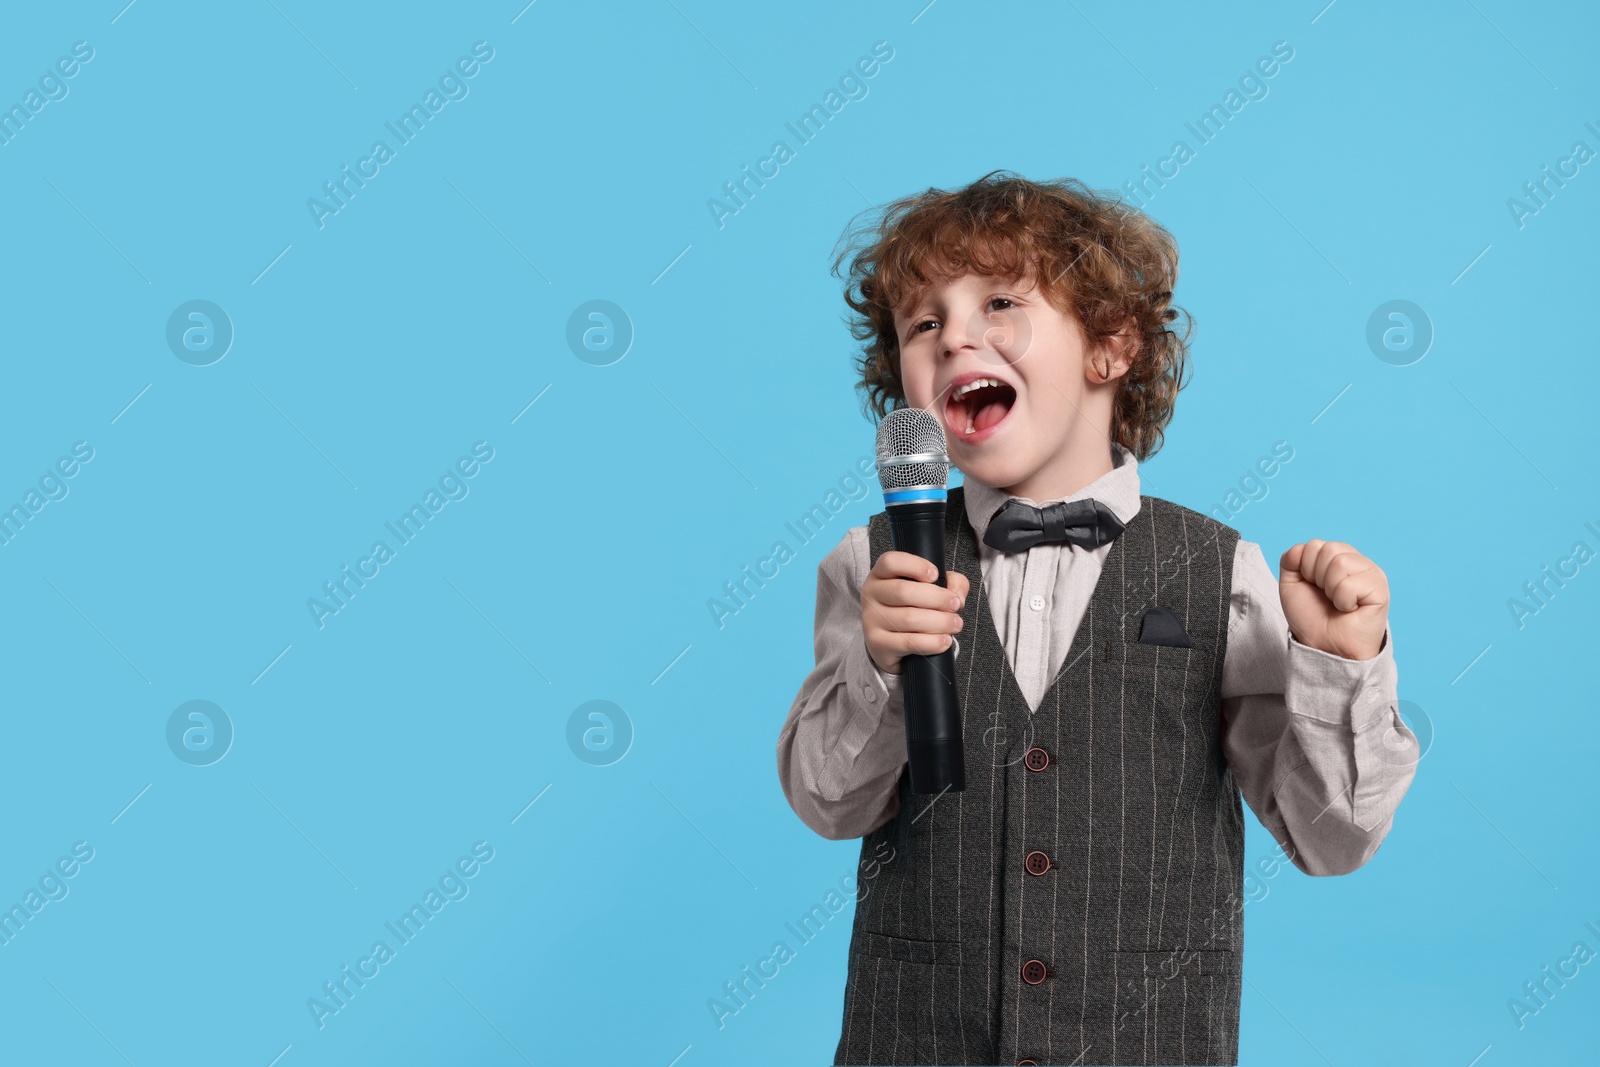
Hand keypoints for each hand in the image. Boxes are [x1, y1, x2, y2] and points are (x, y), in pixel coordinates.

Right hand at [862, 551, 970, 674]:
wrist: (892, 645)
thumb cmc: (912, 609)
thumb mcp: (931, 588)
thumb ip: (951, 582)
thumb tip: (957, 596)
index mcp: (881, 575)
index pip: (891, 562)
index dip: (915, 566)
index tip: (935, 575)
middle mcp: (871, 595)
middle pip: (904, 591)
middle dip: (938, 598)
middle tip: (955, 605)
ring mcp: (871, 620)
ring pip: (909, 618)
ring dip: (940, 622)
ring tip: (955, 624)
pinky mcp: (877, 644)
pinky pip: (909, 642)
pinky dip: (932, 642)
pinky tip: (945, 641)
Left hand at [1278, 539, 1388, 660]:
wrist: (1323, 646)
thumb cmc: (1312, 617)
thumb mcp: (1291, 585)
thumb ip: (1290, 560)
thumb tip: (1301, 547)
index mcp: (1338, 557)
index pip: (1314, 545)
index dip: (1305, 569)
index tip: (1313, 588)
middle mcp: (1357, 561)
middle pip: (1328, 549)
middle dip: (1317, 577)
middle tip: (1326, 597)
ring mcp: (1371, 573)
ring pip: (1340, 563)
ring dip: (1330, 589)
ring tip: (1338, 603)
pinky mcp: (1380, 589)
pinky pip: (1350, 584)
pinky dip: (1343, 601)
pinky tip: (1350, 610)